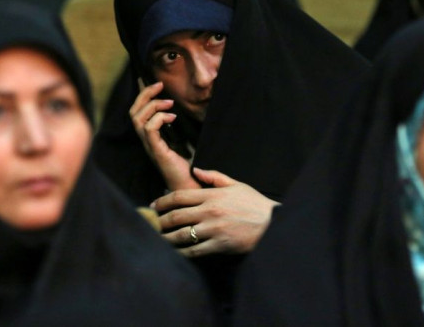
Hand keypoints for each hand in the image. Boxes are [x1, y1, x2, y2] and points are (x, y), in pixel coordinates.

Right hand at [129, 80, 199, 190]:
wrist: (187, 185)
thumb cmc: (185, 165)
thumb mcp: (178, 140)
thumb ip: (173, 126)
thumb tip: (177, 109)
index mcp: (148, 137)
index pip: (136, 112)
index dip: (143, 96)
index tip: (158, 85)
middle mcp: (145, 141)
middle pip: (133, 113)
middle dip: (145, 95)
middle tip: (160, 86)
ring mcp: (149, 146)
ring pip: (138, 119)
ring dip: (154, 106)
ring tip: (169, 104)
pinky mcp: (157, 151)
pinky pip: (150, 130)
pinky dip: (159, 119)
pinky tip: (172, 118)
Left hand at [151, 168, 278, 256]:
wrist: (272, 224)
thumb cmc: (254, 204)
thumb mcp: (236, 184)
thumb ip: (214, 177)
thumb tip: (195, 169)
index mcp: (212, 195)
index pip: (180, 196)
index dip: (163, 201)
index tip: (154, 205)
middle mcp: (210, 212)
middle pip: (176, 216)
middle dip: (160, 220)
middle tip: (151, 223)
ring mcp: (214, 229)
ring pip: (182, 235)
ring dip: (166, 238)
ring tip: (158, 239)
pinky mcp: (219, 245)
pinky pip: (195, 250)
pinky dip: (182, 252)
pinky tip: (174, 253)